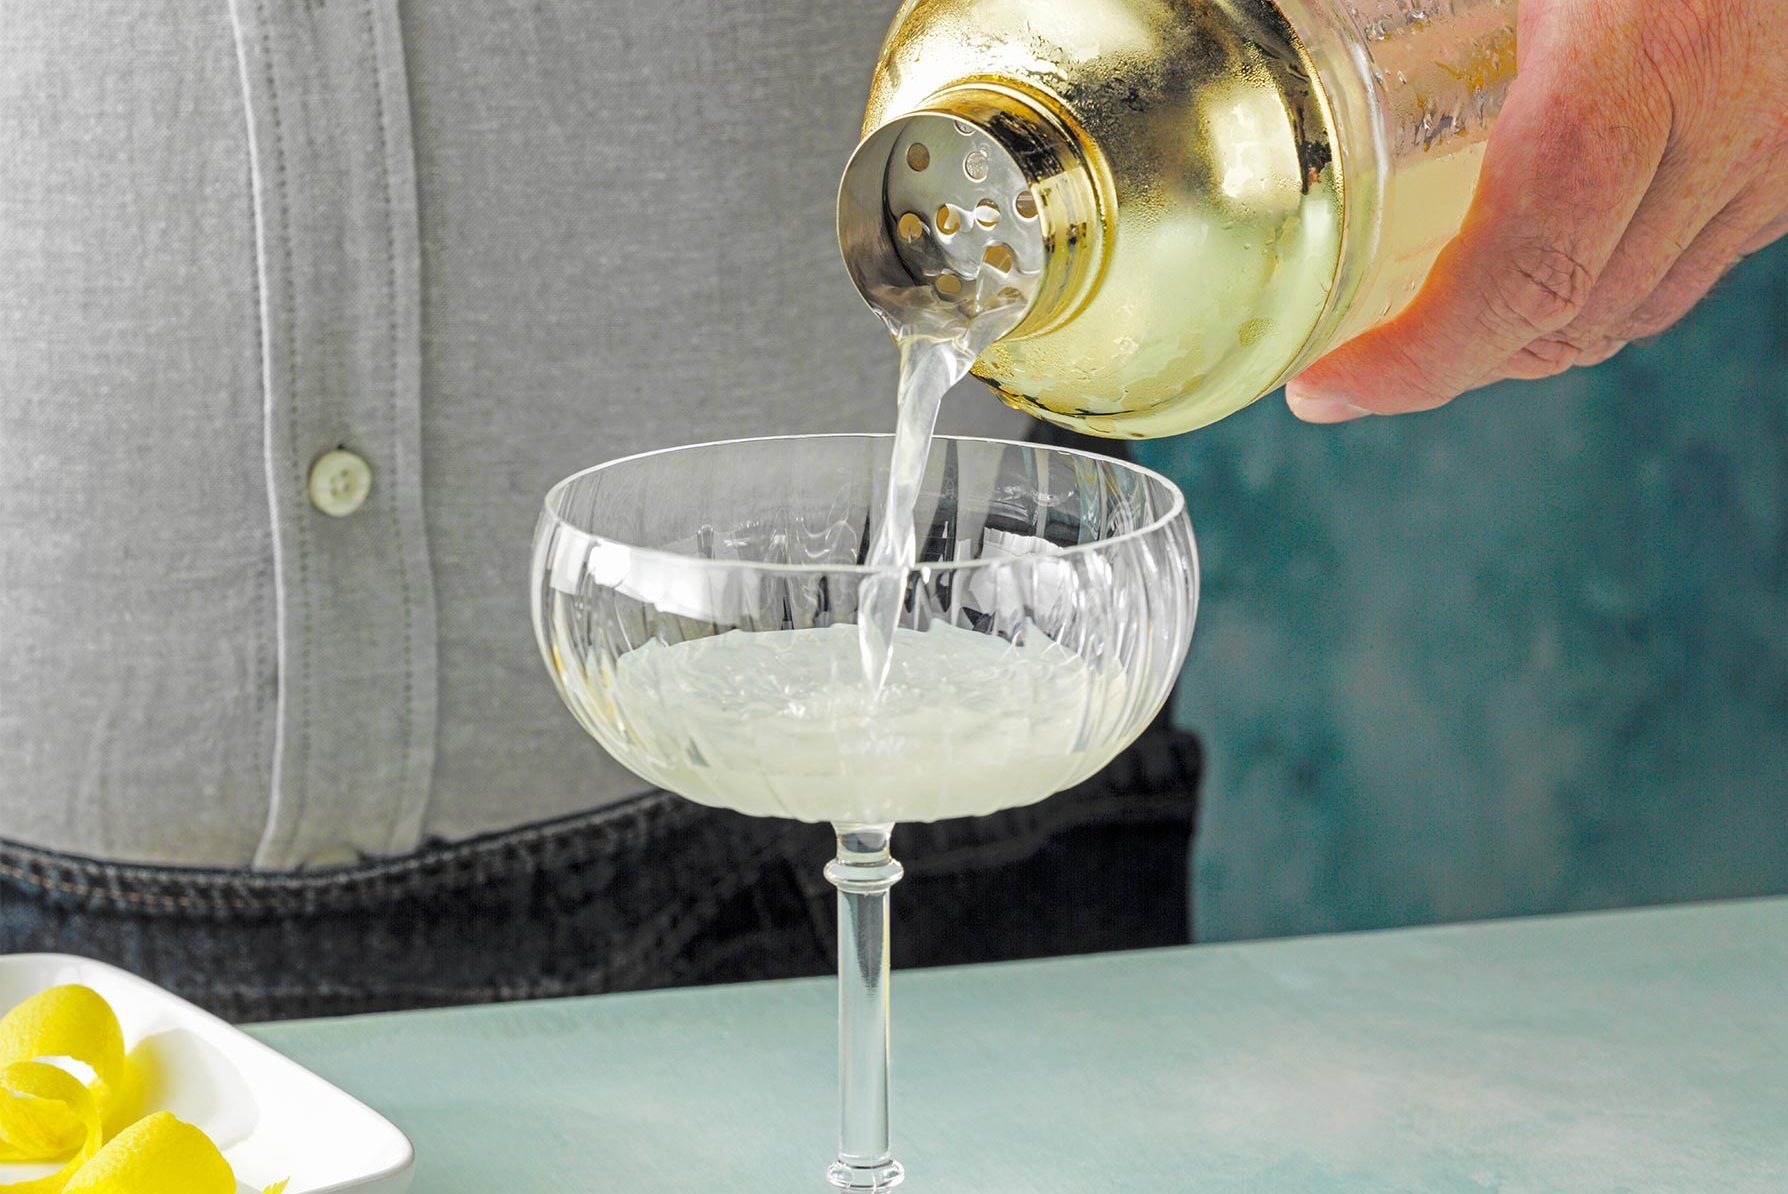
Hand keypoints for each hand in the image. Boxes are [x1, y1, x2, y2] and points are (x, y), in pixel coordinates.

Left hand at [1286, 0, 1787, 422]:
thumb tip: (1278, 10)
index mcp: (1640, 62)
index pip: (1519, 276)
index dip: (1415, 362)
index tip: (1328, 389)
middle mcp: (1728, 127)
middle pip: (1571, 317)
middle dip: (1452, 365)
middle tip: (1356, 367)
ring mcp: (1778, 149)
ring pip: (1637, 308)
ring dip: (1526, 336)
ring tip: (1432, 329)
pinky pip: (1695, 262)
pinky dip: (1605, 287)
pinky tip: (1548, 262)